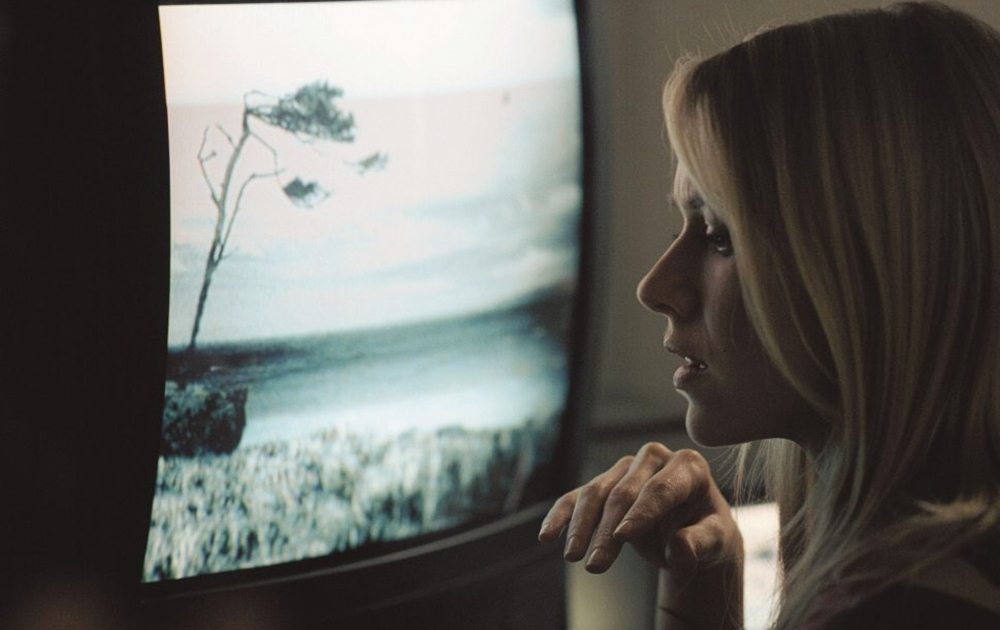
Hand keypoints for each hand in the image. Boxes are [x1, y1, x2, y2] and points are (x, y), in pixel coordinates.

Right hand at [538, 443, 742, 576]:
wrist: (692, 531)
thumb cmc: (705, 533)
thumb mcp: (714, 542)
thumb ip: (699, 544)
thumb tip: (679, 544)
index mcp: (688, 467)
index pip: (661, 489)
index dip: (642, 514)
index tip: (624, 538)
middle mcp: (654, 459)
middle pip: (624, 493)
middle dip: (608, 531)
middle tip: (596, 565)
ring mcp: (627, 468)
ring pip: (596, 493)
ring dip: (582, 527)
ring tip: (573, 557)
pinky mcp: (605, 483)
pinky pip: (577, 496)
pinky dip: (561, 516)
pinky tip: (547, 536)